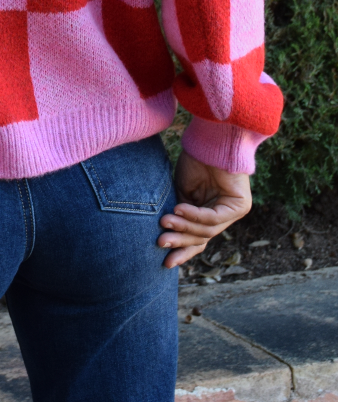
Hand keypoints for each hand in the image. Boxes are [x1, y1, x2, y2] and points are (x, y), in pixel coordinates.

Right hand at [158, 151, 251, 268]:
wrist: (210, 139)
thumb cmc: (194, 161)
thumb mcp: (181, 193)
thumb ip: (179, 214)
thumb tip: (165, 236)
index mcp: (209, 213)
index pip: (198, 239)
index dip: (182, 250)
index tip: (165, 262)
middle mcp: (224, 215)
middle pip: (202, 238)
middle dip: (180, 242)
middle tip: (160, 244)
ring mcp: (233, 212)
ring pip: (207, 230)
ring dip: (184, 227)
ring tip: (165, 222)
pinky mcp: (241, 206)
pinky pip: (214, 217)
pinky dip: (195, 215)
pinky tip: (179, 209)